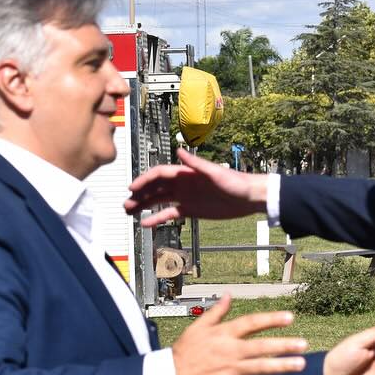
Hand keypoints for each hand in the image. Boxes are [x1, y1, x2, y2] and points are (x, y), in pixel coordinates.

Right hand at [124, 148, 268, 226]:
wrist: (249, 197)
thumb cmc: (236, 182)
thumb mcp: (215, 173)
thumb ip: (196, 163)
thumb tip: (180, 151)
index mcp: (186, 173)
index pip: (159, 174)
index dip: (144, 180)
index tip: (132, 188)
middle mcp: (182, 183)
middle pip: (155, 187)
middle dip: (139, 194)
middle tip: (125, 203)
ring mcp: (185, 197)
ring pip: (158, 200)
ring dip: (143, 205)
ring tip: (129, 211)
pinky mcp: (190, 209)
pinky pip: (169, 214)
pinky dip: (157, 218)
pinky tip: (146, 224)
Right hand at [172, 295, 307, 374]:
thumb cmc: (184, 352)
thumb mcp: (198, 327)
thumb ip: (217, 312)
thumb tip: (230, 295)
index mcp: (223, 334)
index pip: (251, 323)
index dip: (271, 319)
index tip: (290, 317)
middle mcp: (230, 351)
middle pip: (262, 346)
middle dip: (284, 345)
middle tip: (303, 344)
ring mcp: (230, 370)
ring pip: (261, 367)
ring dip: (282, 366)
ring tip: (300, 364)